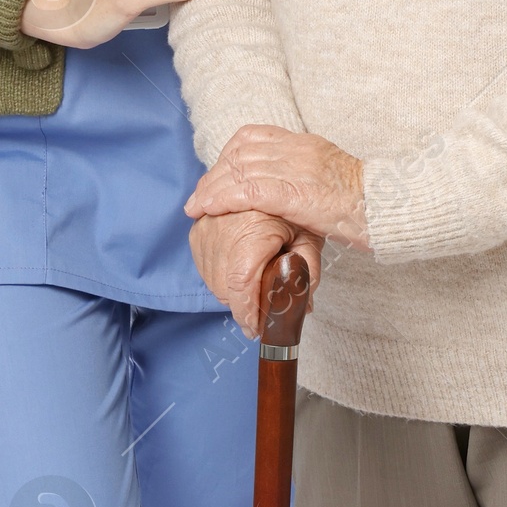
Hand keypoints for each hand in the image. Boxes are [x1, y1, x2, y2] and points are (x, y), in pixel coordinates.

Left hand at [186, 125, 369, 248]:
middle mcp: (297, 150)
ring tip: (197, 207)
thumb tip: (290, 190)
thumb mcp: (333, 178)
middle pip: (239, 153)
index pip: (252, 137)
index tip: (217, 176)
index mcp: (306, 143)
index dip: (228, 156)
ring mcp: (296, 169)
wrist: (392, 206)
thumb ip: (308, 176)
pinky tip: (209, 208)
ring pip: (239, 170)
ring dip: (212, 189)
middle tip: (199, 196)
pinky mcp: (296, 193)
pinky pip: (248, 191)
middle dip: (214, 175)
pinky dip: (223, 198)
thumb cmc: (369, 202)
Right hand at [189, 210, 324, 336]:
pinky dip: (219, 274)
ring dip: (231, 291)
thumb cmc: (293, 206)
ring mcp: (205, 229)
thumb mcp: (309, 238)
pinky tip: (238, 268)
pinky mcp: (198, 228)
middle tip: (263, 307)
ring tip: (254, 283)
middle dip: (244, 304)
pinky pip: (203, 266)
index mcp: (250, 233)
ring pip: (212, 281)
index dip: (248, 314)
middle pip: (225, 289)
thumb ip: (307, 274)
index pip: (240, 287)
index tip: (257, 329)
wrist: (270, 176)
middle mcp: (221, 230)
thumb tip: (303, 307)